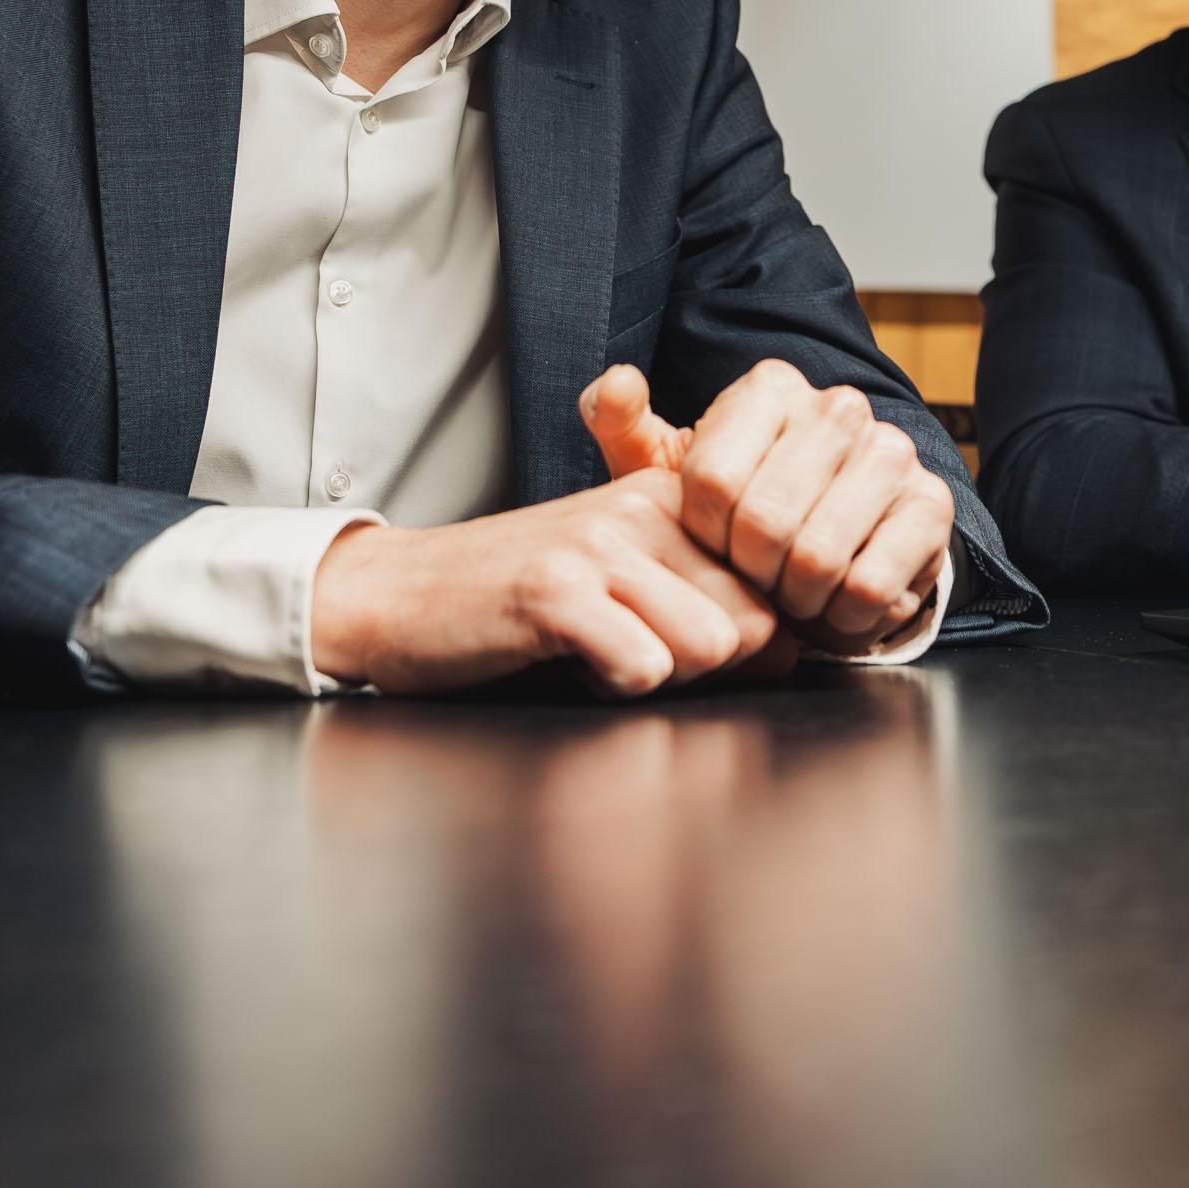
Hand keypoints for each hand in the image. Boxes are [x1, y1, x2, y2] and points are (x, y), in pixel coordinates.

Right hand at [308, 467, 784, 695]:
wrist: (393, 594)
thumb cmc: (516, 601)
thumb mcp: (623, 584)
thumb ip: (705, 602)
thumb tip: (795, 652)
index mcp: (668, 500)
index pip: (773, 590)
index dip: (745, 647)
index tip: (678, 646)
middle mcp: (644, 509)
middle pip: (755, 625)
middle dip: (705, 669)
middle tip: (629, 654)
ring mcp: (600, 545)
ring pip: (711, 645)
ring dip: (658, 677)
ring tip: (596, 654)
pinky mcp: (556, 591)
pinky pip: (644, 667)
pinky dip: (611, 687)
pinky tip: (567, 664)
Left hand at [581, 360, 953, 653]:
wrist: (837, 546)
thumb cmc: (742, 510)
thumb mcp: (672, 471)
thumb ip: (626, 429)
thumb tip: (613, 383)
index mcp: (769, 388)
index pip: (711, 482)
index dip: (705, 538)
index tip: (717, 544)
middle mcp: (837, 406)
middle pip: (764, 523)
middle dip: (752, 574)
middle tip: (759, 577)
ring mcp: (892, 451)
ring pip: (817, 558)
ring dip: (798, 598)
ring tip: (796, 589)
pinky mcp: (930, 505)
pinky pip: (869, 586)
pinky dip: (844, 614)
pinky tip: (839, 599)